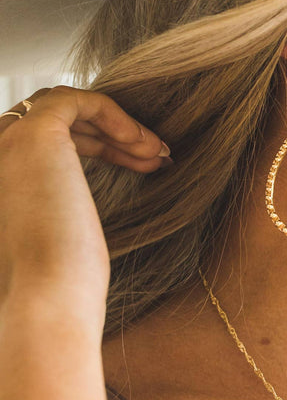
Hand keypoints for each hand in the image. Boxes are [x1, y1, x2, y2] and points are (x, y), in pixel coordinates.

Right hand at [0, 85, 171, 316]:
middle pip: (52, 125)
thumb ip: (53, 209)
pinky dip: (114, 114)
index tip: (138, 166)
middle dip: (108, 137)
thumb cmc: (57, 284)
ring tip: (158, 154)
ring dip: (115, 127)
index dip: (94, 149)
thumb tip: (76, 206)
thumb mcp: (53, 237)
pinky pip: (76, 100)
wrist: (46, 299)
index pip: (40, 146)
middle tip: (154, 158)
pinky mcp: (34, 133)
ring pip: (64, 110)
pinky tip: (144, 143)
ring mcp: (6, 141)